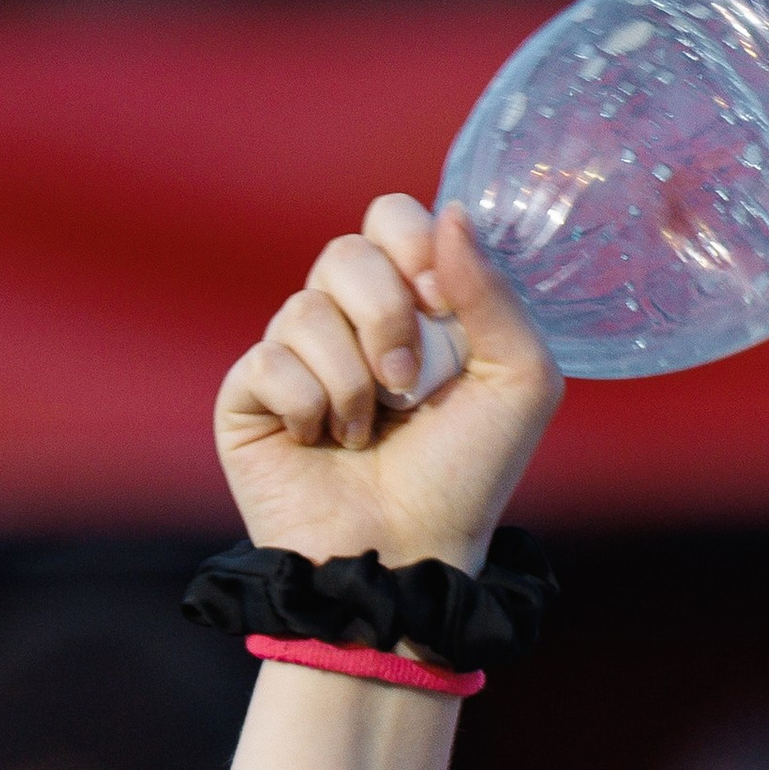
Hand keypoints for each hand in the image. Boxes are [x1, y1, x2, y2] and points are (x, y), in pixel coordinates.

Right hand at [214, 196, 560, 578]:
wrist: (408, 556)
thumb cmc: (465, 477)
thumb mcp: (519, 384)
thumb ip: (496, 295)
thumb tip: (453, 213)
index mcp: (413, 305)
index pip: (392, 218)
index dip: (411, 243)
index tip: (440, 300)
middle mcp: (350, 321)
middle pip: (346, 251)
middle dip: (386, 316)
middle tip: (408, 383)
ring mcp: (294, 355)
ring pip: (305, 308)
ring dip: (354, 380)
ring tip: (370, 432)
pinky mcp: (249, 395)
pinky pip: (268, 361)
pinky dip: (309, 407)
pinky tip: (322, 444)